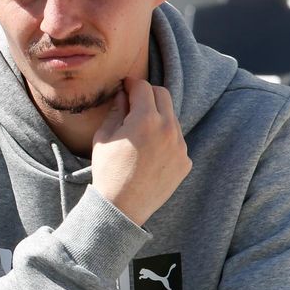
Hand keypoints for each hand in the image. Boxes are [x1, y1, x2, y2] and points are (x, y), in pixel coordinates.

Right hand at [91, 77, 190, 227]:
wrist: (122, 206)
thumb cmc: (107, 171)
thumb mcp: (104, 138)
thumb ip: (115, 111)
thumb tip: (123, 96)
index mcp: (145, 120)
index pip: (143, 88)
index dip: (132, 83)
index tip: (126, 84)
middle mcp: (168, 129)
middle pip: (163, 95)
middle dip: (148, 94)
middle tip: (134, 100)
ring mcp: (180, 146)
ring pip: (172, 118)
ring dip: (157, 117)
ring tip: (140, 132)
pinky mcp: (185, 161)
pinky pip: (176, 140)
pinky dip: (164, 139)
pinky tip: (148, 153)